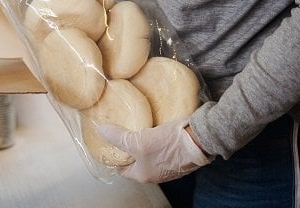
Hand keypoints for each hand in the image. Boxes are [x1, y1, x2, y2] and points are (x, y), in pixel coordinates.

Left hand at [97, 118, 212, 182]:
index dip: (113, 156)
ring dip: (140, 140)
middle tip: (118, 130)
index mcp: (143, 175)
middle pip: (134, 160)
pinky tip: (150, 125)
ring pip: (146, 152)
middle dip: (126, 146)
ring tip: (132, 124)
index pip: (121, 169)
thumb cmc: (169, 145)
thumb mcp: (138, 141)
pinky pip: (158, 146)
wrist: (199, 140)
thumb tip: (100, 130)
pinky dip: (152, 137)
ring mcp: (166, 163)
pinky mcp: (176, 152)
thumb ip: (118, 138)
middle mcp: (155, 172)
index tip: (106, 142)